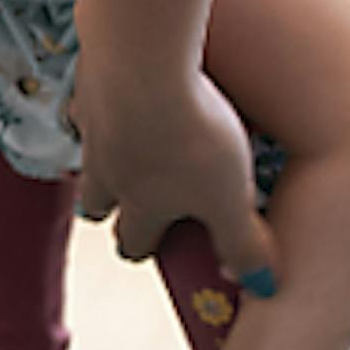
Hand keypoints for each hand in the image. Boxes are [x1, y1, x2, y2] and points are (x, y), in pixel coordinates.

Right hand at [71, 30, 278, 292]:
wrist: (143, 63)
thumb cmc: (192, 136)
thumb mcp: (229, 197)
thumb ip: (241, 243)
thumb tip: (260, 287)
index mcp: (142, 207)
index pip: (134, 245)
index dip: (146, 247)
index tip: (160, 243)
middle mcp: (107, 175)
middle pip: (96, 204)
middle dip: (114, 206)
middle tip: (138, 195)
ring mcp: (93, 130)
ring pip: (89, 154)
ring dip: (106, 154)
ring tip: (134, 137)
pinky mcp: (89, 84)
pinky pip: (89, 101)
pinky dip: (104, 101)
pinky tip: (125, 85)